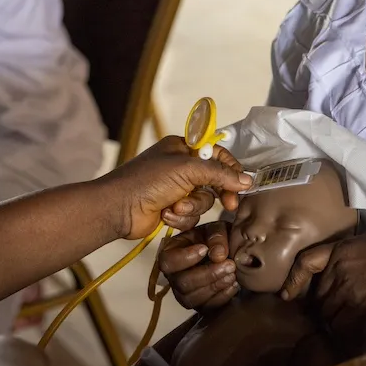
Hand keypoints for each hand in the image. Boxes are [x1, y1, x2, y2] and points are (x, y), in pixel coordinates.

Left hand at [100, 136, 251, 239]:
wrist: (119, 208)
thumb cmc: (146, 181)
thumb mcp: (186, 170)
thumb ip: (219, 173)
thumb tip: (247, 180)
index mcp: (182, 148)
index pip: (217, 154)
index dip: (231, 169)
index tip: (242, 183)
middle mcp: (180, 167)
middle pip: (214, 181)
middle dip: (216, 193)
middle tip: (229, 205)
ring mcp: (176, 189)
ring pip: (203, 201)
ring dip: (192, 206)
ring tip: (174, 206)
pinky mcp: (172, 209)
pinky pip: (191, 215)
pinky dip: (181, 217)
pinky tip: (166, 214)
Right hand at [157, 221, 238, 309]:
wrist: (230, 253)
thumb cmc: (216, 239)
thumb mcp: (216, 229)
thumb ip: (216, 236)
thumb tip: (217, 255)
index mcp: (171, 253)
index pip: (167, 261)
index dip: (184, 258)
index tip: (204, 249)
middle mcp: (174, 276)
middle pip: (182, 282)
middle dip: (207, 275)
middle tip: (229, 265)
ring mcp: (184, 293)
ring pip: (193, 298)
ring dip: (215, 286)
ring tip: (232, 274)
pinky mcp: (199, 305)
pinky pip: (206, 307)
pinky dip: (222, 297)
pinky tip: (234, 285)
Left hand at [279, 231, 365, 327]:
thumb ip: (350, 257)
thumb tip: (346, 272)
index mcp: (339, 249)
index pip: (305, 262)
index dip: (294, 280)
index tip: (288, 294)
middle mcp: (337, 268)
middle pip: (317, 295)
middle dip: (319, 307)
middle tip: (324, 318)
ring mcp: (346, 288)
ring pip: (325, 312)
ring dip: (330, 322)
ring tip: (338, 329)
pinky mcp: (358, 306)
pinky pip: (339, 325)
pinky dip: (340, 332)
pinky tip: (348, 336)